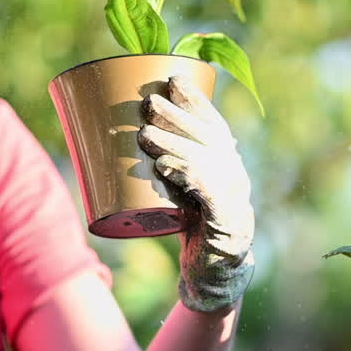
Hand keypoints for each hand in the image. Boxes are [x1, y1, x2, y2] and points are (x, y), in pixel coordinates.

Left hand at [138, 76, 254, 312]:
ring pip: (203, 161)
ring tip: (145, 135)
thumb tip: (116, 137)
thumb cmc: (191, 226)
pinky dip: (186, 176)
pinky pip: (208, 193)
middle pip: (206, 137)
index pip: (213, 122)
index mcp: (226, 162)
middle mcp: (234, 174)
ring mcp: (233, 198)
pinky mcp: (226, 222)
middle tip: (147, 103)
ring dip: (172, 144)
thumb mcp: (179, 189)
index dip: (195, 98)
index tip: (171, 78)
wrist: (214, 273)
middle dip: (176, 116)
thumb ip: (164, 164)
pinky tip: (165, 167)